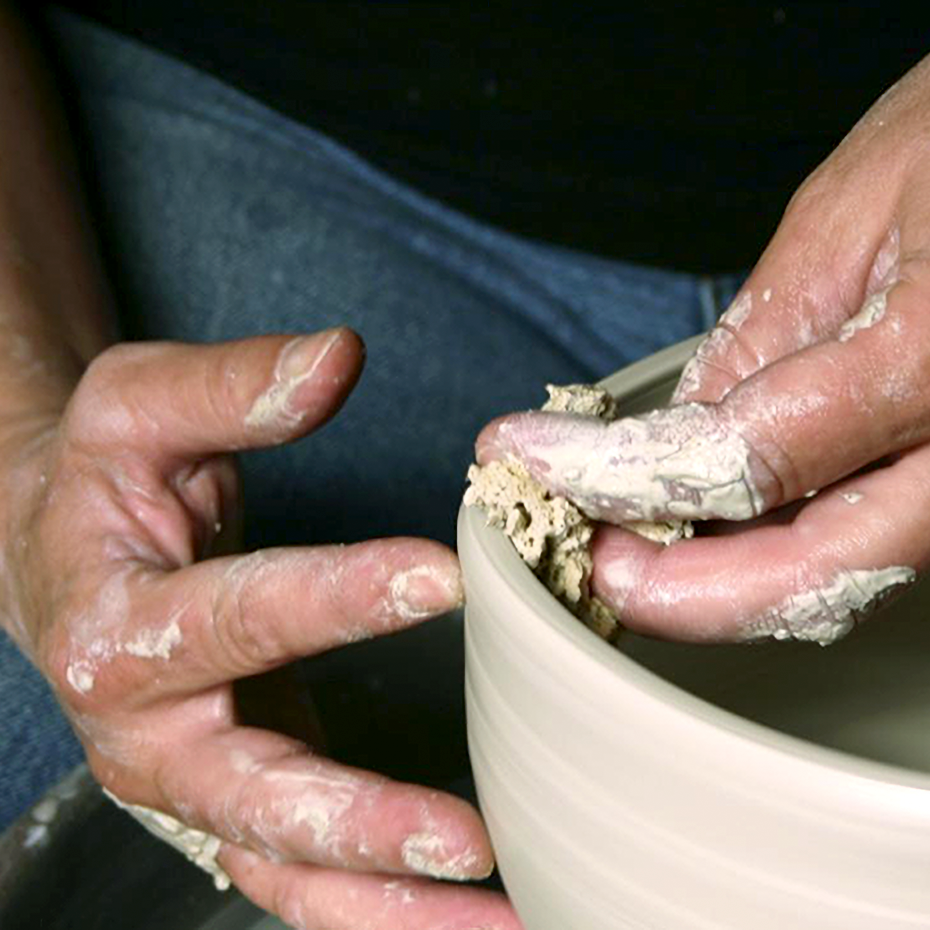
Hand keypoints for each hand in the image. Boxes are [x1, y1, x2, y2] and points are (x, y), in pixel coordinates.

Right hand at [1, 328, 518, 929]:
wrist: (67, 557)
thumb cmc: (102, 480)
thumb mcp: (140, 406)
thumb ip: (233, 386)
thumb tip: (338, 357)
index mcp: (120, 629)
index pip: (237, 618)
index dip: (337, 596)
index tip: (441, 577)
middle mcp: (151, 732)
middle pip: (257, 793)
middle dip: (363, 821)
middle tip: (472, 839)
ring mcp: (195, 782)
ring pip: (287, 868)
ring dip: (389, 905)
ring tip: (500, 921)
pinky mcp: (237, 798)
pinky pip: (306, 872)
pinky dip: (379, 904)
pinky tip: (466, 912)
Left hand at [476, 55, 929, 645]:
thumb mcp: (846, 220)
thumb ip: (759, 342)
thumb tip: (671, 433)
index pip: (750, 458)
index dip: (625, 477)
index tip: (538, 460)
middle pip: (810, 576)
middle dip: (679, 589)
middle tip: (593, 560)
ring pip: (834, 581)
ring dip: (719, 586)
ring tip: (628, 550)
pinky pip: (858, 547)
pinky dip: (771, 554)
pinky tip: (706, 532)